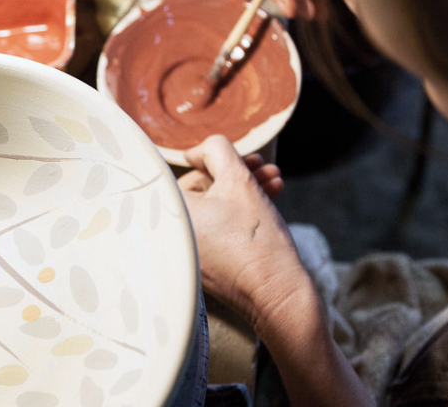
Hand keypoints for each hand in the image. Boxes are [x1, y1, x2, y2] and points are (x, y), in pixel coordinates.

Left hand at [177, 135, 313, 333]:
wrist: (278, 296)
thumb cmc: (256, 240)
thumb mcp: (239, 181)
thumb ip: (216, 151)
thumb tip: (197, 151)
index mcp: (170, 213)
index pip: (182, 171)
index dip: (211, 159)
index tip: (234, 158)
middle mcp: (170, 233)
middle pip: (201, 189)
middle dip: (236, 173)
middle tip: (262, 166)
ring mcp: (186, 251)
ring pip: (213, 206)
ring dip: (244, 189)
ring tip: (274, 181)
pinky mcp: (203, 263)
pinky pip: (216, 227)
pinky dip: (238, 213)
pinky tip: (268, 199)